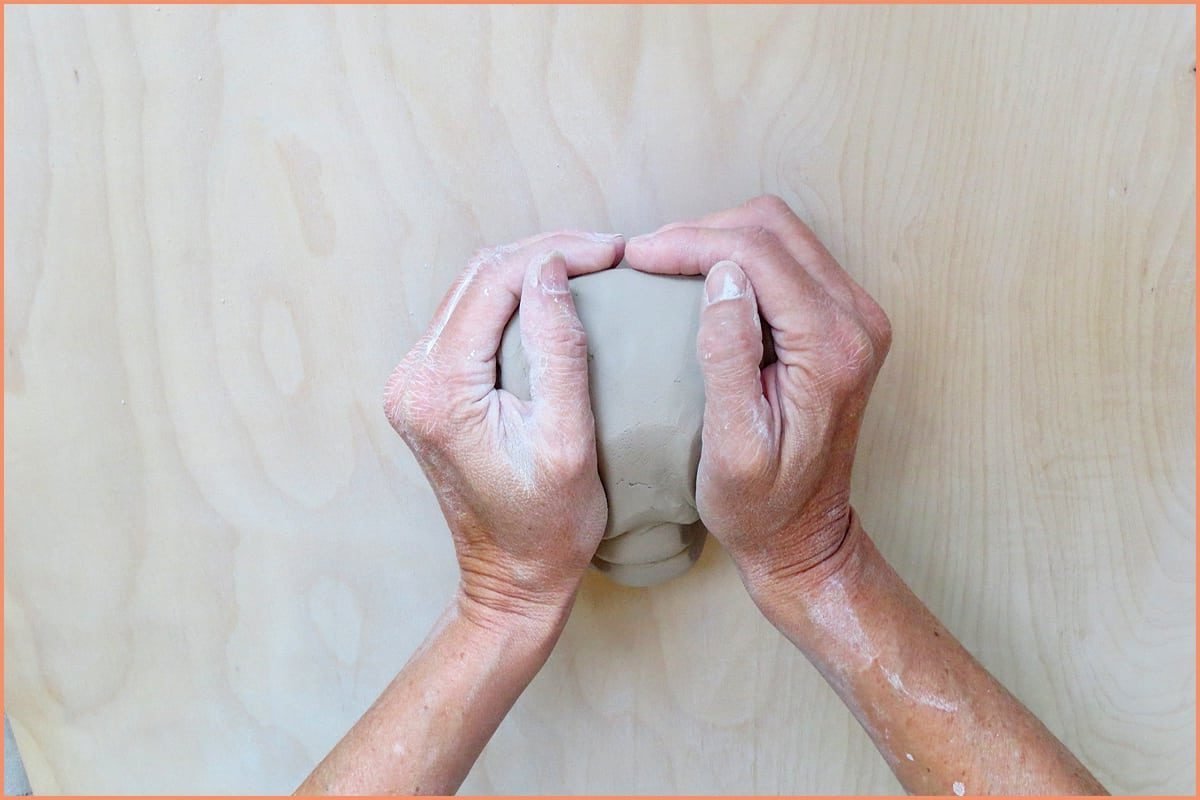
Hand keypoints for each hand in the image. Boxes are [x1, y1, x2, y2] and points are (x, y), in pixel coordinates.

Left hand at [384, 232, 623, 628]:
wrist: (511, 579)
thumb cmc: (549, 526)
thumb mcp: (569, 441)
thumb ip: (559, 351)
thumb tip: (553, 270)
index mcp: (439, 389)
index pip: (494, 282)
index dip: (556, 252)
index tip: (616, 251)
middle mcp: (413, 378)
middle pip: (479, 278)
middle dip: (546, 253)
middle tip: (611, 252)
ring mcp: (415, 383)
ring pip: (473, 292)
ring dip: (531, 271)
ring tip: (593, 267)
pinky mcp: (429, 389)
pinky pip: (471, 319)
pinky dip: (515, 299)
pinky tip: (558, 298)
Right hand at [624, 195, 890, 600]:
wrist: (804, 534)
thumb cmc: (761, 504)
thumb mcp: (733, 445)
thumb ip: (728, 358)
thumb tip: (721, 276)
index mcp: (832, 346)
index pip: (759, 255)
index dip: (691, 242)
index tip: (635, 256)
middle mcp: (856, 320)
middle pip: (775, 229)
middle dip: (703, 231)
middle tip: (644, 257)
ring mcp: (855, 317)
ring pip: (783, 235)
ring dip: (720, 238)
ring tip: (665, 264)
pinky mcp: (842, 321)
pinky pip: (789, 260)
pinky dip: (740, 256)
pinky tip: (699, 280)